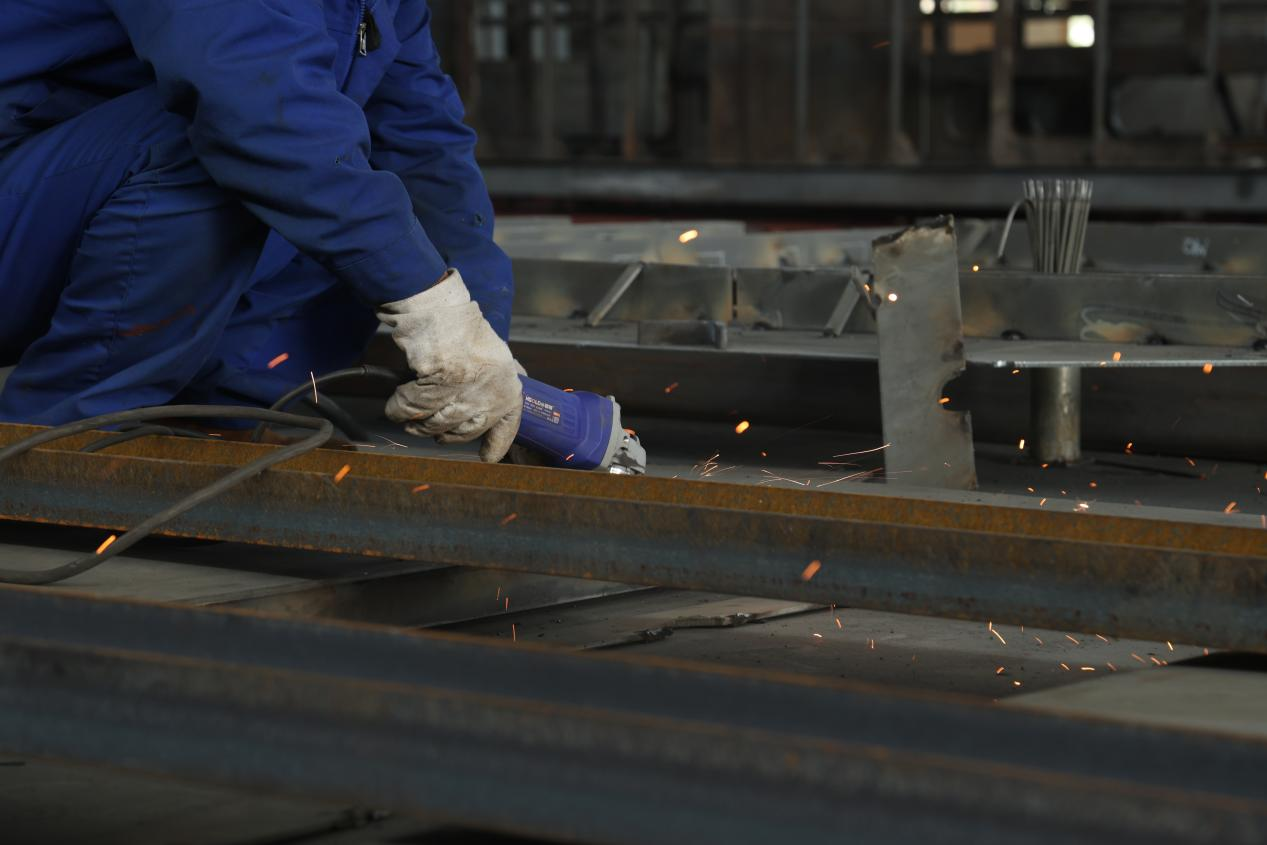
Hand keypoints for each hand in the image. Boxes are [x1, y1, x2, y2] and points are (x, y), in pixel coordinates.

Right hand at [378, 270, 522, 462]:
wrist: (440, 309)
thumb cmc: (463, 329)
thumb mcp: (494, 356)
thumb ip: (495, 381)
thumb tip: (500, 399)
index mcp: (507, 387)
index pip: (506, 427)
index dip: (495, 444)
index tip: (487, 458)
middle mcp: (489, 393)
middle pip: (462, 431)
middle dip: (443, 433)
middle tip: (431, 430)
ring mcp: (464, 391)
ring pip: (435, 424)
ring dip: (417, 423)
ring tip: (409, 418)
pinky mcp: (437, 385)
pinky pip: (412, 409)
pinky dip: (399, 408)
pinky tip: (397, 402)